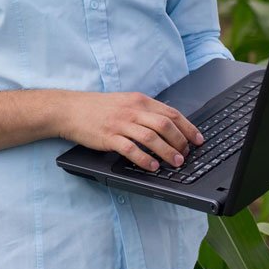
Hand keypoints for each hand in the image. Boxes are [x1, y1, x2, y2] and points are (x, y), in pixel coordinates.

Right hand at [58, 91, 203, 172]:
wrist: (70, 109)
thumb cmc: (98, 108)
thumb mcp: (125, 102)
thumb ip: (145, 111)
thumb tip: (169, 126)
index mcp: (139, 101)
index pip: (171, 113)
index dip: (188, 128)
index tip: (198, 140)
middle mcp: (132, 110)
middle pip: (165, 125)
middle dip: (181, 142)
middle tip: (186, 155)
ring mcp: (120, 124)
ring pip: (151, 138)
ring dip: (167, 152)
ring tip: (175, 163)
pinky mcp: (109, 137)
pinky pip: (131, 149)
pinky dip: (144, 159)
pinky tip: (152, 167)